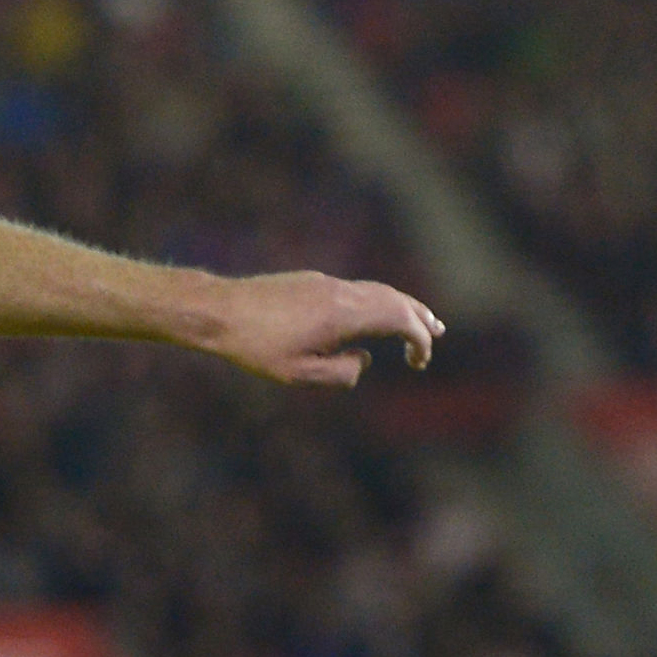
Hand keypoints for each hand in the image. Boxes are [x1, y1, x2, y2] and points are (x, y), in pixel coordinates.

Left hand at [207, 271, 441, 386]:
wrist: (218, 311)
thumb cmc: (255, 347)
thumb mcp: (299, 374)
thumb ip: (340, 373)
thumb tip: (365, 362)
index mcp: (344, 314)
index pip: (400, 320)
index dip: (419, 339)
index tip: (421, 361)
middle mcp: (341, 292)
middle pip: (394, 299)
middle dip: (419, 317)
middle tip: (437, 332)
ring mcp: (326, 284)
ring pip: (375, 291)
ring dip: (398, 306)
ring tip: (413, 321)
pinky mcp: (311, 282)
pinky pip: (354, 290)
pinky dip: (374, 302)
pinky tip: (369, 316)